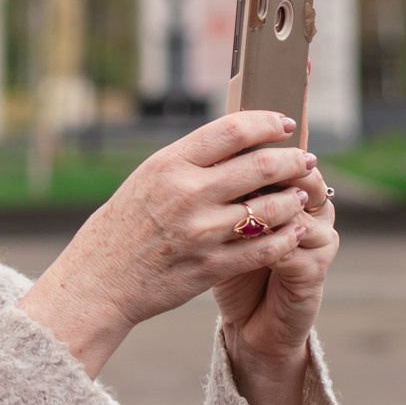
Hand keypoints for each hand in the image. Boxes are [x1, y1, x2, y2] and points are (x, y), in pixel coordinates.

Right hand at [18, 111, 318, 376]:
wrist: (98, 281)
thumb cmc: (122, 226)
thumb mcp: (147, 179)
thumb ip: (190, 161)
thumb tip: (239, 139)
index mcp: (168, 165)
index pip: (233, 130)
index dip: (268, 123)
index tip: (286, 123)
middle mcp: (186, 194)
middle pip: (261, 166)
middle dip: (293, 160)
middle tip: (306, 160)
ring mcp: (201, 232)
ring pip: (271, 209)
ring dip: (294, 199)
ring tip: (301, 195)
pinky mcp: (211, 266)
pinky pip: (265, 249)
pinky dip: (287, 237)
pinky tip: (293, 229)